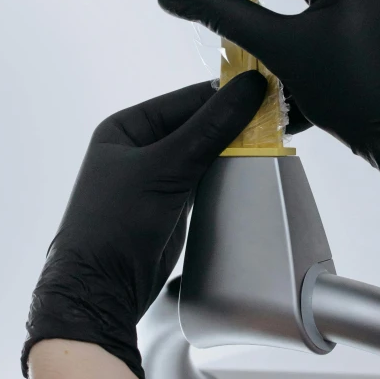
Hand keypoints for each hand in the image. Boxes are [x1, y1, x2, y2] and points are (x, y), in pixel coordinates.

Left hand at [22, 73, 265, 378]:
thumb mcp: (165, 167)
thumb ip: (209, 128)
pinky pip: (205, 178)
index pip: (186, 100)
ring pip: (204, 152)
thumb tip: (248, 87)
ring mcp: (157, 176)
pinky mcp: (172, 203)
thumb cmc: (116, 223)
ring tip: (270, 142)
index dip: (225, 95)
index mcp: (128, 127)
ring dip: (232, 150)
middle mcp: (141, 147)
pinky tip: (249, 170)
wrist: (103, 291)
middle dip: (233, 124)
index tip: (265, 91)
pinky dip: (226, 174)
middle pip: (198, 124)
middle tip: (276, 120)